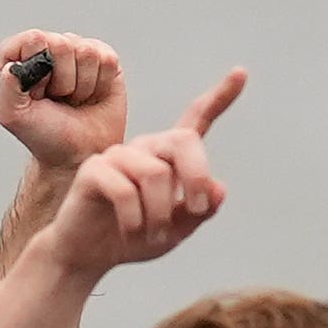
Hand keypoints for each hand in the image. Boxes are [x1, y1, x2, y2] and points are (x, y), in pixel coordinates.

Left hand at [0, 31, 134, 172]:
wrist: (78, 154)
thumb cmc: (44, 134)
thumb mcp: (14, 116)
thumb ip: (7, 88)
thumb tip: (12, 67)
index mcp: (22, 56)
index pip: (31, 39)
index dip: (37, 66)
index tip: (37, 91)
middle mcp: (50, 48)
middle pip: (61, 44)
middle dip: (61, 80)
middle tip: (58, 99)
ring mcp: (78, 51)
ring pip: (86, 52)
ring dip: (81, 85)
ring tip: (74, 100)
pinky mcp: (105, 59)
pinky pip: (107, 60)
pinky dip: (100, 84)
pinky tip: (92, 96)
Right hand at [42, 73, 241, 279]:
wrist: (86, 255)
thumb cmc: (133, 239)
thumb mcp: (176, 231)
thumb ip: (200, 211)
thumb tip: (218, 189)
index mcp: (167, 157)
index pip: (196, 121)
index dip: (220, 98)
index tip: (241, 72)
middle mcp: (144, 149)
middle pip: (183, 141)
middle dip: (197, 176)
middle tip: (197, 210)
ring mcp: (118, 156)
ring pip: (156, 173)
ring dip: (162, 212)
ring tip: (156, 234)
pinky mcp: (94, 170)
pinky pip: (125, 191)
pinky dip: (135, 219)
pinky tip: (131, 232)